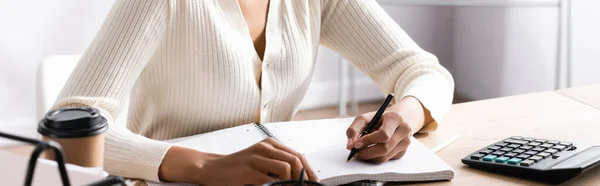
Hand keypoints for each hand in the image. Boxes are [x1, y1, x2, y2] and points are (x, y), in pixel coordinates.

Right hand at [197, 138, 317, 184]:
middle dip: (304, 177)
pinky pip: (269, 180)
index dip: (309, 171)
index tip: (315, 183)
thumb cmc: (237, 168)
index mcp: (270, 144)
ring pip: (286, 168)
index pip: (298, 156)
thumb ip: (277, 166)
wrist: (211, 168)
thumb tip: (299, 178)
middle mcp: (264, 148)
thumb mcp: (259, 161)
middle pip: (296, 160)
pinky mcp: (248, 170)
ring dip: (291, 181)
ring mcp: (256, 158)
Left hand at [346, 96, 426, 162]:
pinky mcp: (403, 151)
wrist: (398, 119)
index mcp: (395, 118)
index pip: (383, 134)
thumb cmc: (379, 118)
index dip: (368, 141)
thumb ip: (354, 129)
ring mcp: (405, 142)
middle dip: (367, 152)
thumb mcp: (365, 118)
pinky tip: (369, 152)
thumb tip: (350, 145)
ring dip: (369, 157)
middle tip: (354, 153)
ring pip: (385, 156)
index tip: (355, 145)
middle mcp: (403, 130)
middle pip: (384, 148)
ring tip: (359, 153)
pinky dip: (375, 158)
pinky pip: (387, 159)